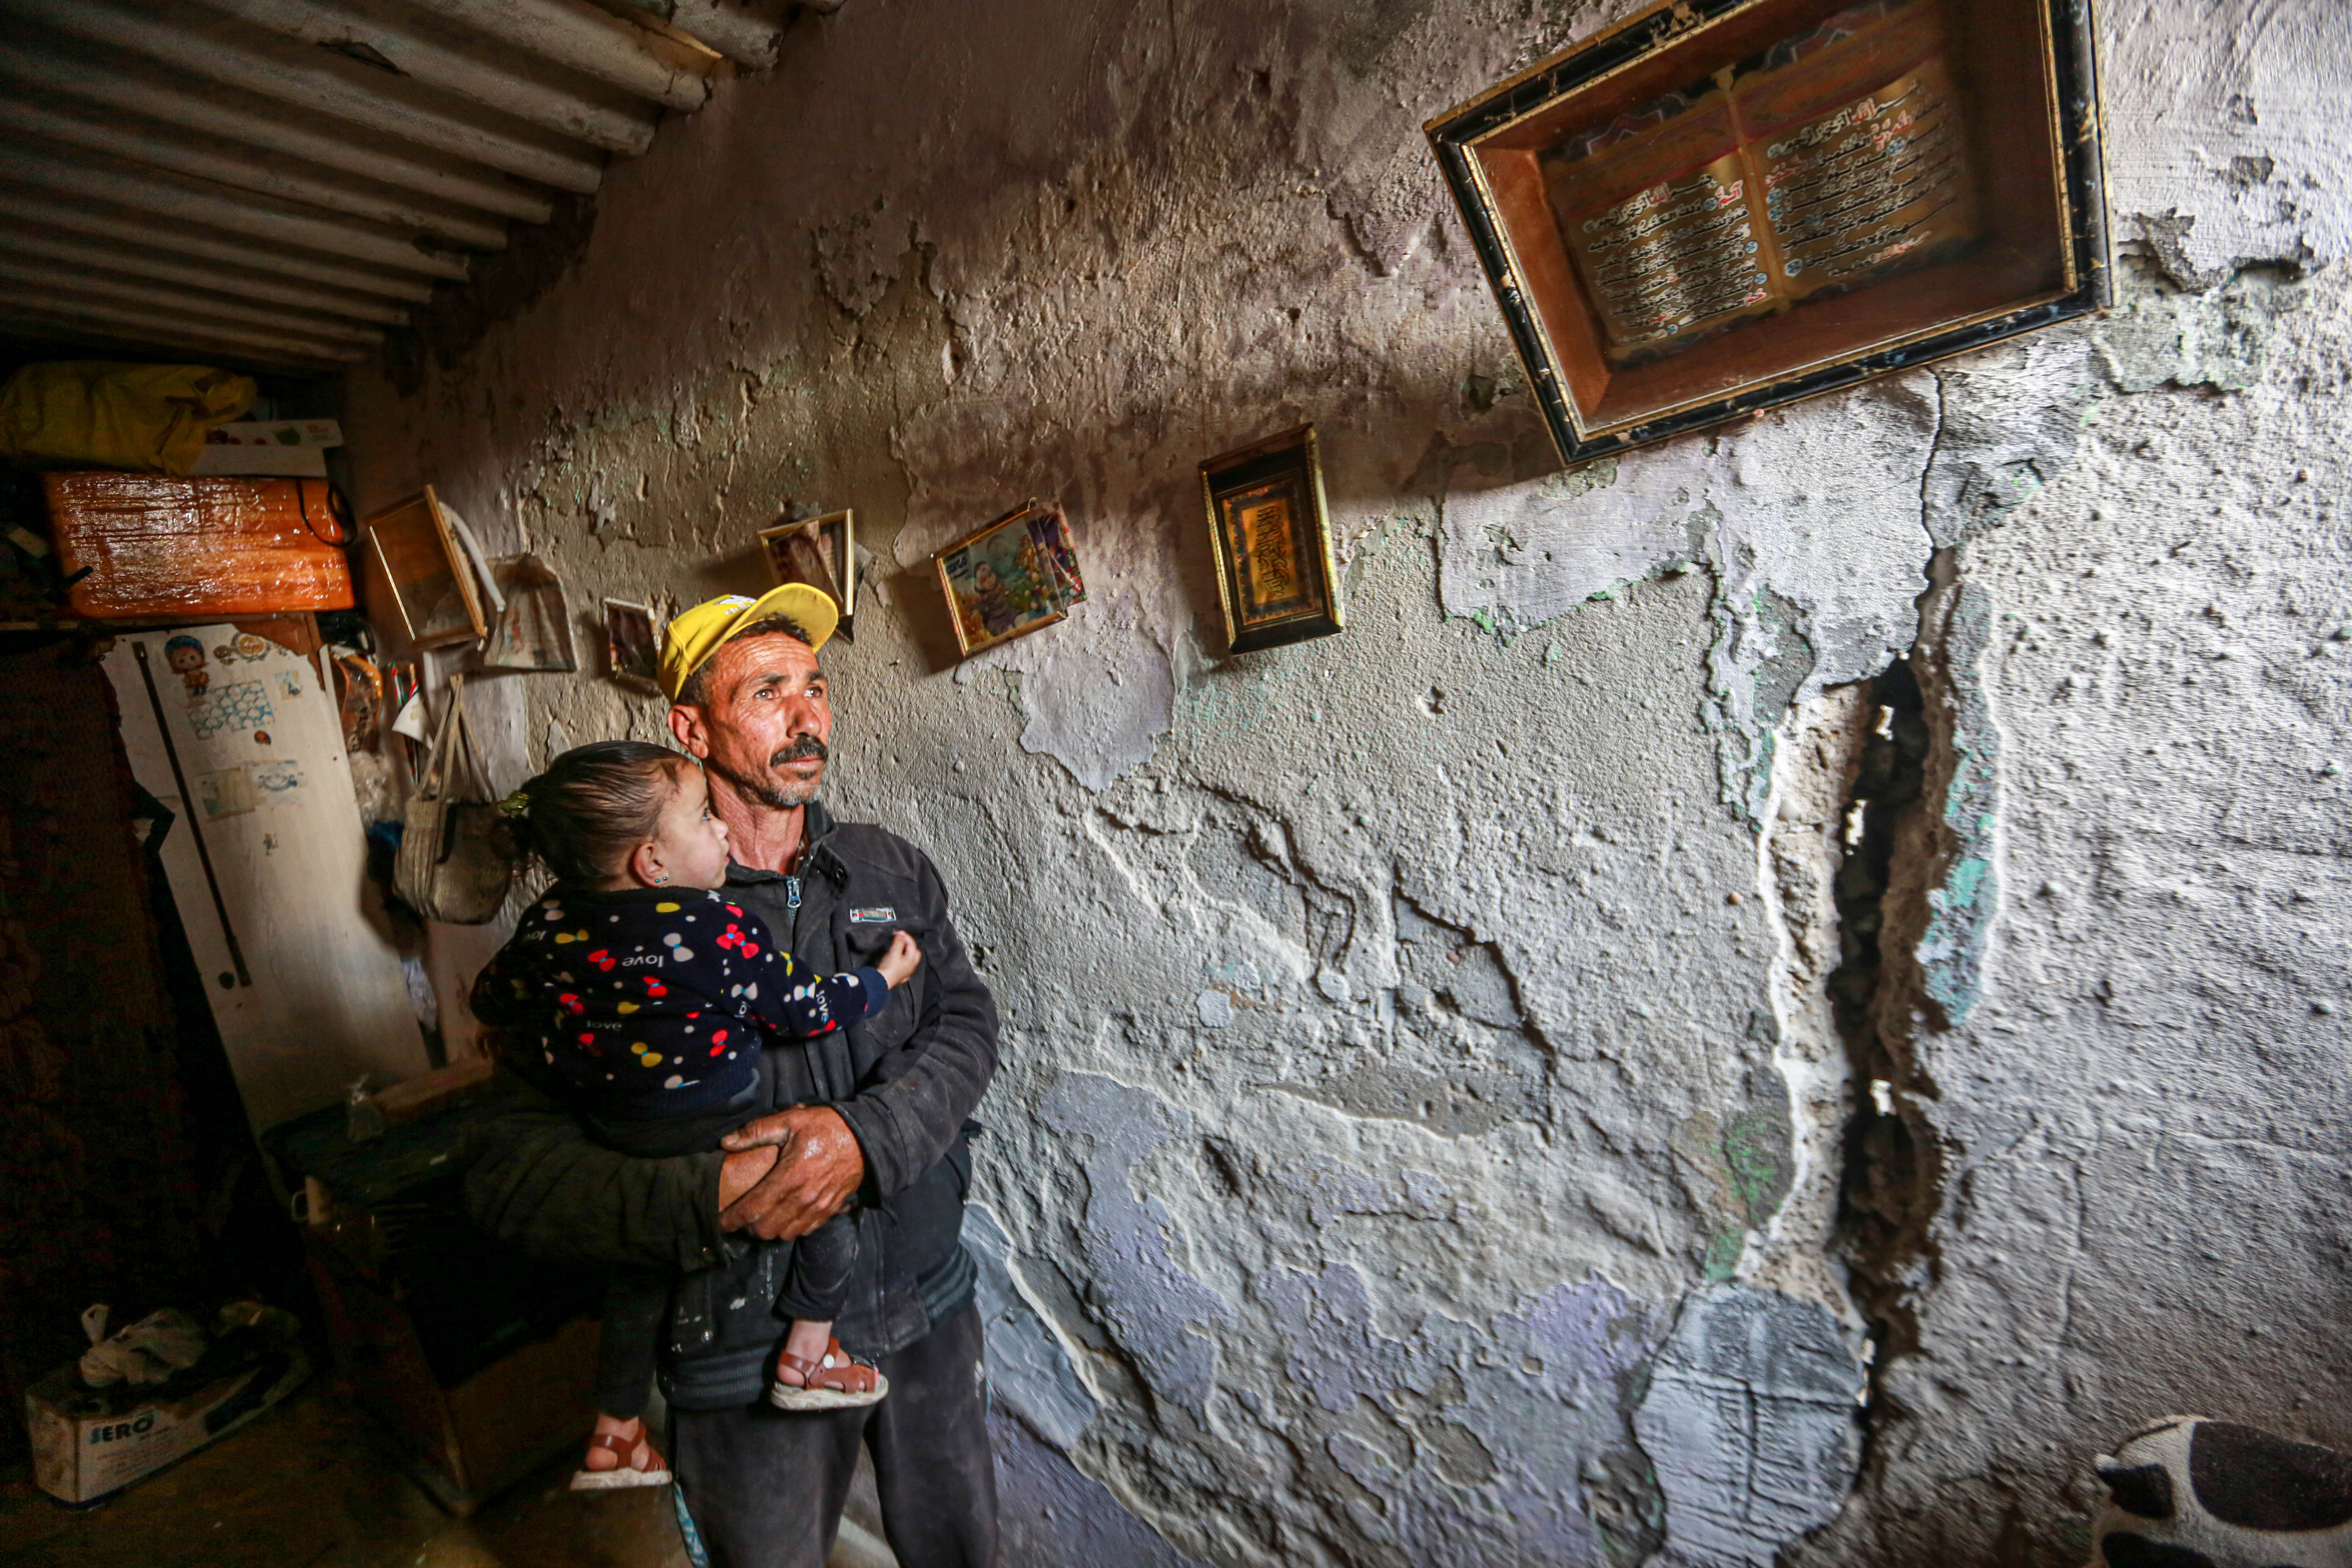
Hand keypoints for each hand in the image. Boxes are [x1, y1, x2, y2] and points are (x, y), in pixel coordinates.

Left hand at [716, 1106, 862, 1239]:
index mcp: (789, 1176)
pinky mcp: (829, 1211)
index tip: (720, 1221)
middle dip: (748, 1227)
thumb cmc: (825, 1127)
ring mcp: (818, 1207)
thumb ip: (756, 1131)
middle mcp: (803, 1198)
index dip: (732, 1219)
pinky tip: (784, 1217)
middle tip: (740, 1218)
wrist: (865, 1138)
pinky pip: (804, 1231)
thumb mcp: (790, 1120)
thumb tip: (726, 1142)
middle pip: (765, 1229)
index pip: (752, 1208)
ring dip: (768, 1230)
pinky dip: (790, 1229)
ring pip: (784, 1234)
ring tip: (760, 1219)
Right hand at [876, 930, 921, 988]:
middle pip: (914, 953)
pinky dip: (901, 962)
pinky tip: (897, 961)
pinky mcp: (899, 977)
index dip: (906, 936)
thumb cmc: (889, 968)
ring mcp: (905, 973)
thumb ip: (899, 942)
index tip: (899, 932)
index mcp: (911, 960)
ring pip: (909, 961)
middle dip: (909, 945)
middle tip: (901, 940)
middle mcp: (911, 967)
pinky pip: (903, 968)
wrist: (880, 982)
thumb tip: (901, 934)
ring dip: (905, 953)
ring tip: (898, 948)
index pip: (912, 944)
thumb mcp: (894, 951)